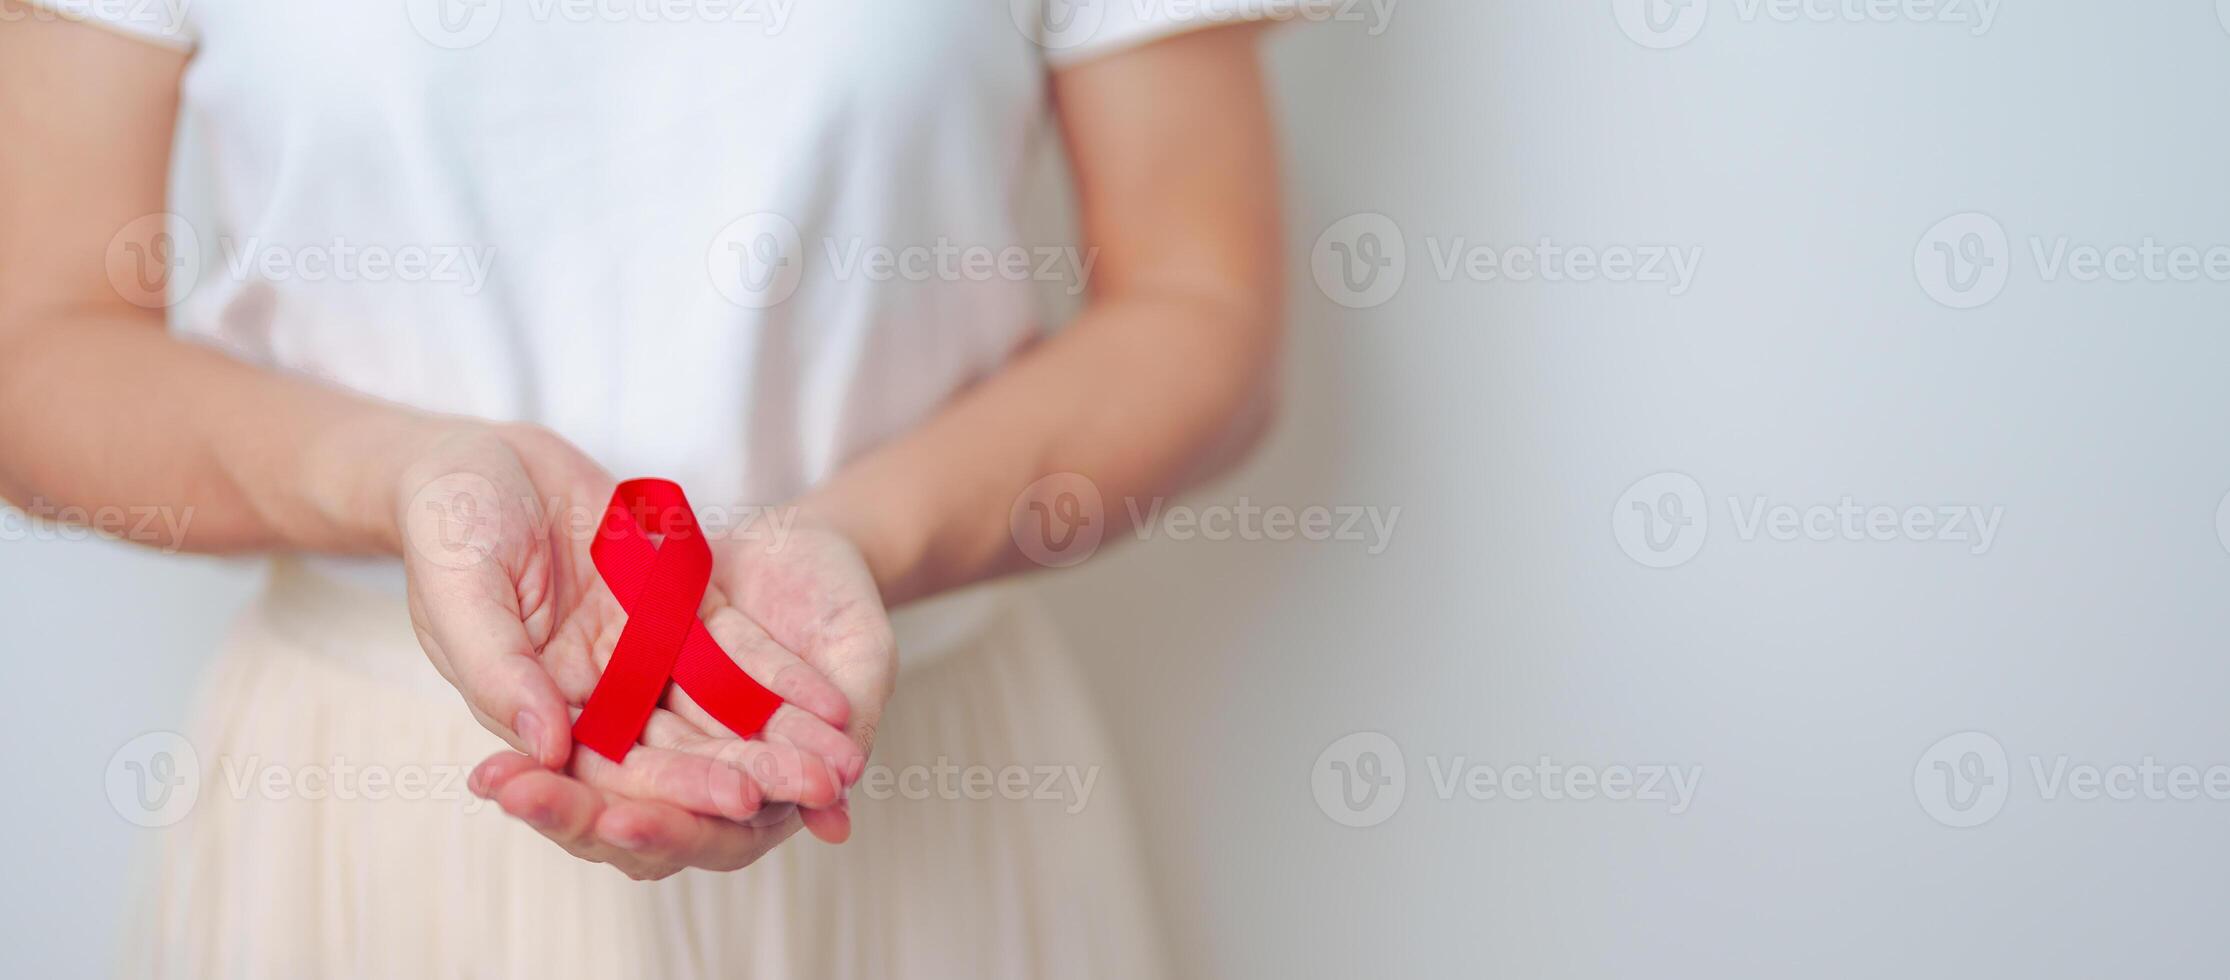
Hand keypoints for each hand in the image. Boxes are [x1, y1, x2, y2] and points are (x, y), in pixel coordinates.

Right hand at [393, 422, 864, 875]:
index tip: (734, 804)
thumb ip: (496, 668)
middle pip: (675, 755)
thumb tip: (545, 747)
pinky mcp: (675, 614)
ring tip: (838, 765)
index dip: (670, 792)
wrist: (480, 455)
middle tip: (811, 793)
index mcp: (535, 712)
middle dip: (743, 776)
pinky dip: (781, 681)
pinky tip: (833, 703)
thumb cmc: (448, 522)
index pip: (605, 774)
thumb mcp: (458, 588)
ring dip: (776, 741)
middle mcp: (595, 699)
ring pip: (715, 715)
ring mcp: (640, 658)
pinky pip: (735, 655)